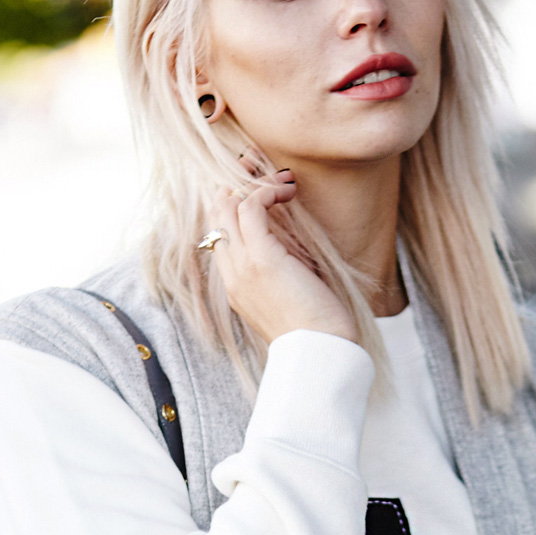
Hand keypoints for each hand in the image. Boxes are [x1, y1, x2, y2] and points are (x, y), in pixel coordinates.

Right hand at [204, 172, 355, 344]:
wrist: (318, 352)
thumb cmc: (316, 331)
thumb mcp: (293, 302)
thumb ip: (284, 277)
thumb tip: (297, 256)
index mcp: (237, 288)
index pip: (220, 238)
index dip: (232, 210)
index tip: (259, 195)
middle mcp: (233, 276)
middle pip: (217, 218)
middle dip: (238, 191)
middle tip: (271, 183)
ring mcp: (243, 267)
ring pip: (228, 208)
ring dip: (255, 187)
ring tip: (284, 185)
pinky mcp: (261, 258)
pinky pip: (250, 208)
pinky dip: (266, 191)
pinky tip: (287, 190)